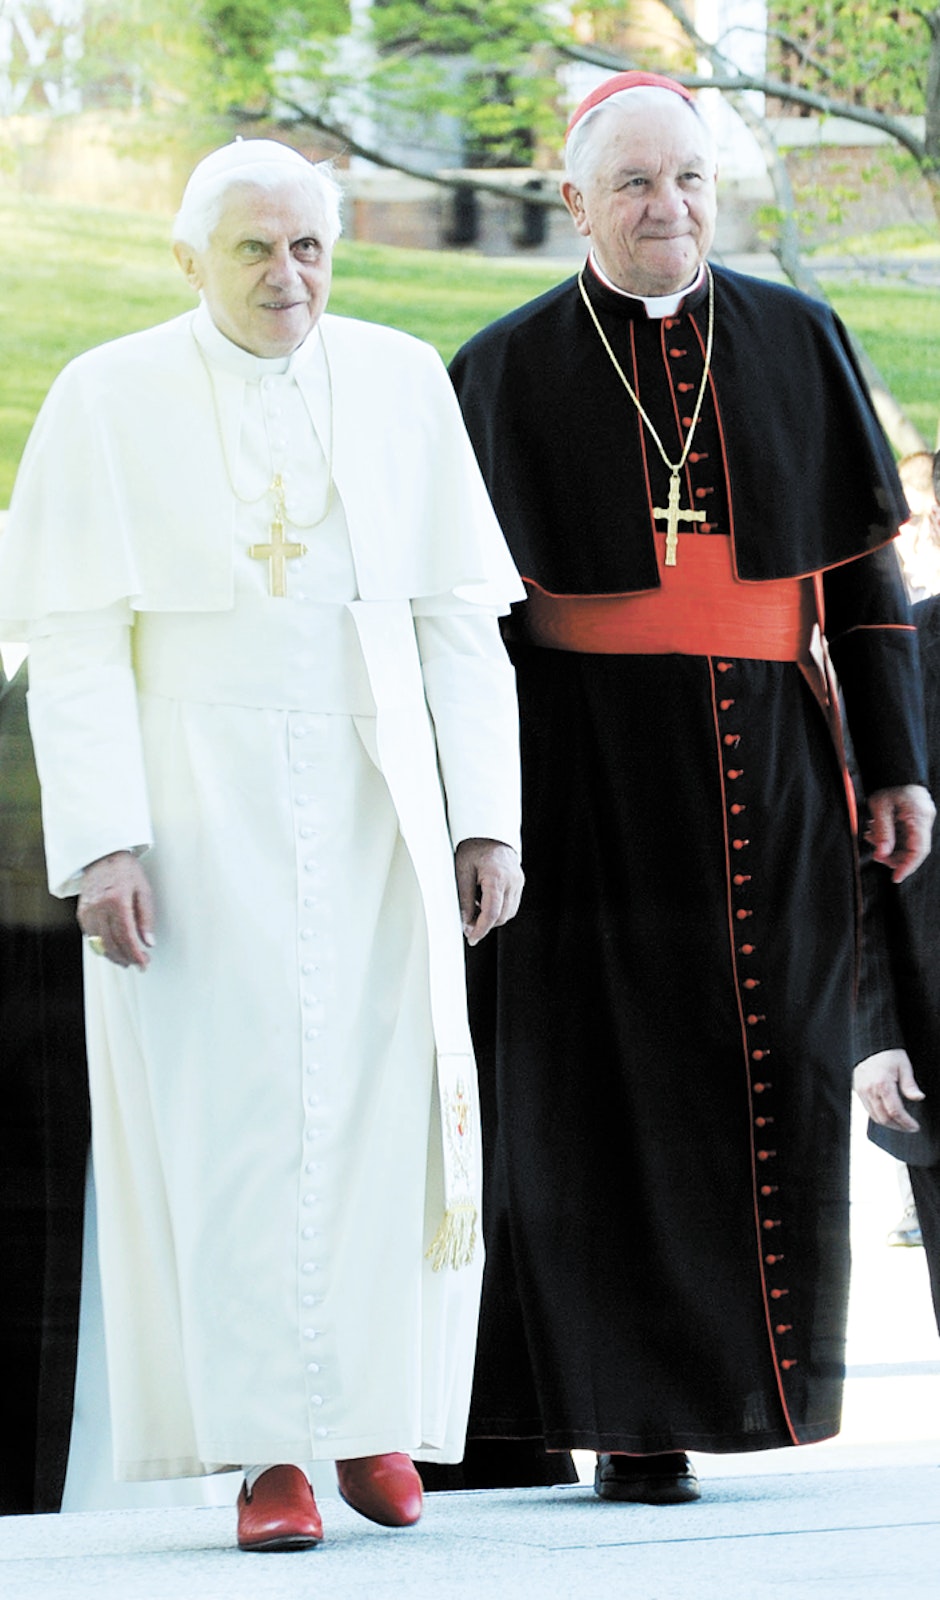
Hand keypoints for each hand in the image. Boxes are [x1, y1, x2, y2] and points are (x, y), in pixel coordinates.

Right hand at [77, 850, 154, 969]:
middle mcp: (99, 907)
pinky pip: (91, 937)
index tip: (144, 964)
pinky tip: (113, 947)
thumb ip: (146, 918)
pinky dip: (102, 946)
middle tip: (139, 963)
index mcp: (117, 900)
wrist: (103, 856)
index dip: (136, 954)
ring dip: (114, 956)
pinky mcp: (82, 913)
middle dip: (126, 958)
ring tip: (127, 959)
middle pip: (112, 944)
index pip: (126, 936)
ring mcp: (88, 911)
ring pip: (99, 944)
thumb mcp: (144, 891)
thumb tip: (149, 942)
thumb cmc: (126, 872)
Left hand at [454, 838, 522, 946]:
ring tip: (474, 906)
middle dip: (485, 924)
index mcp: (496, 877)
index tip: (472, 939)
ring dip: (492, 917)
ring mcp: (518, 882)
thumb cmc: (473, 848)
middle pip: (502, 916)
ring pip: (509, 912)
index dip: (481, 929)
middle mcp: (512, 881)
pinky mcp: (519, 882)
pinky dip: (498, 908)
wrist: (489, 831)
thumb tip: (465, 923)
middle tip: (467, 923)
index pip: (492, 912)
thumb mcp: (462, 871)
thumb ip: (464, 899)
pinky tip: (484, 901)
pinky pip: (511, 904)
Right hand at [853, 1048, 924, 1131]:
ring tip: (901, 1124)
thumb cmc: (889, 1055)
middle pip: (884, 1118)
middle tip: (910, 1128)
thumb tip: (919, 1098)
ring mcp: (862, 1092)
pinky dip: (880, 1116)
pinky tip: (889, 1116)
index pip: (895, 1111)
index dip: (906, 1122)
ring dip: (889, 1124)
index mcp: (882, 1084)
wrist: (871, 1046)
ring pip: (875, 1117)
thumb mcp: (904, 1066)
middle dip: (898, 1126)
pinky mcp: (859, 1092)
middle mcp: (870, 1090)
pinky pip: (869, 1110)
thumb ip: (910, 1084)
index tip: (914, 1127)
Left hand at [865, 784, 934, 882]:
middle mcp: (924, 820)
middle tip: (876, 855)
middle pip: (914, 850)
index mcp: (919, 817)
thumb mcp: (880, 806)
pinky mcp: (915, 819)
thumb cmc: (889, 783)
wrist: (896, 770)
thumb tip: (882, 854)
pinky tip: (877, 833)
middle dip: (894, 857)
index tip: (896, 877)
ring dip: (890, 847)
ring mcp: (921, 820)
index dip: (907, 866)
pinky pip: (905, 836)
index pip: (919, 850)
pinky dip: (891, 838)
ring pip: (908, 844)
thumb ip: (882, 831)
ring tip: (872, 838)